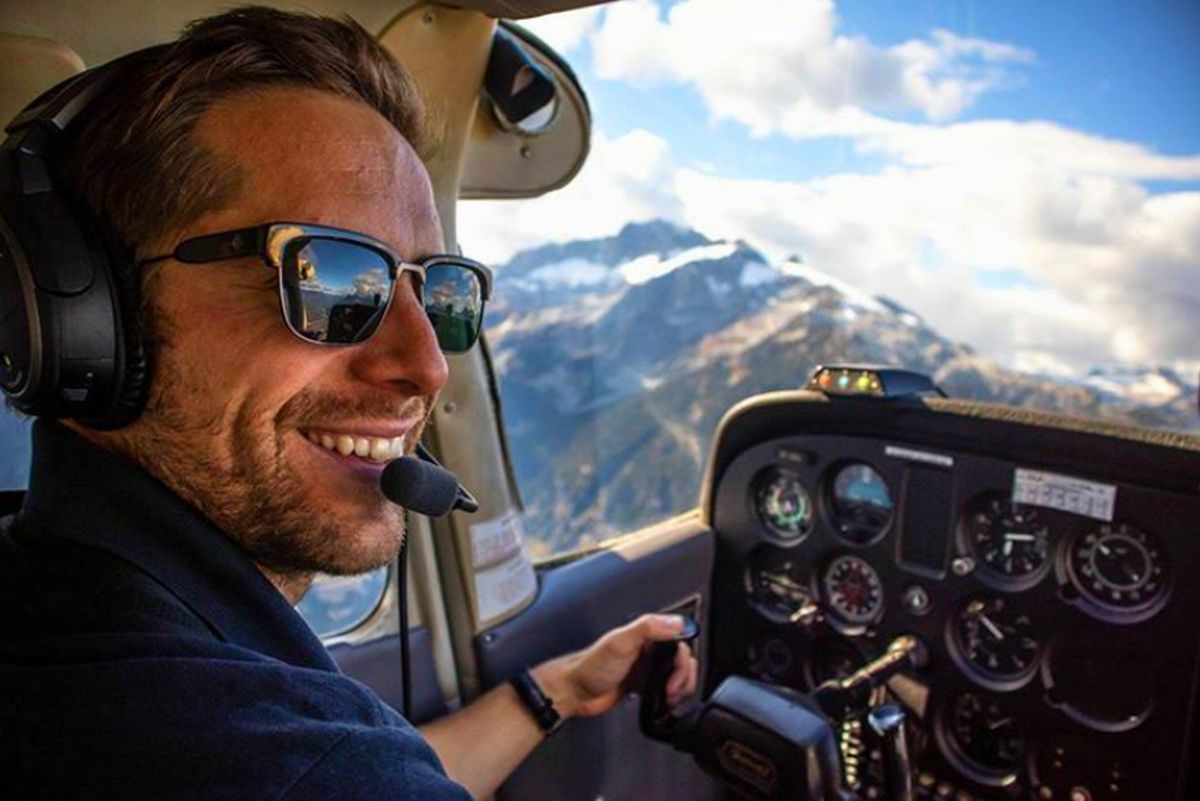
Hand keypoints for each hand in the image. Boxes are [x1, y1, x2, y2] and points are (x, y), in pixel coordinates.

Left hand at [531, 614, 698, 719]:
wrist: (575, 692)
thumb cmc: (591, 666)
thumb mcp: (620, 642)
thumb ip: (648, 627)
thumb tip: (677, 622)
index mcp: (645, 633)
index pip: (680, 639)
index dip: (684, 657)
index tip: (678, 668)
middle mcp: (648, 648)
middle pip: (683, 659)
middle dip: (684, 676)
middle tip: (671, 687)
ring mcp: (647, 667)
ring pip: (678, 675)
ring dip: (680, 687)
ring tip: (669, 695)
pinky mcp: (644, 684)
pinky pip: (668, 689)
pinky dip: (672, 696)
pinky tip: (664, 700)